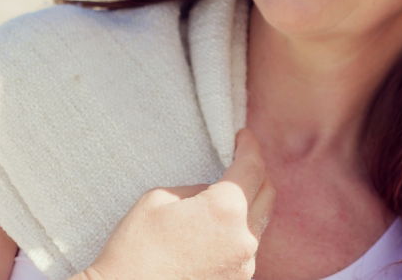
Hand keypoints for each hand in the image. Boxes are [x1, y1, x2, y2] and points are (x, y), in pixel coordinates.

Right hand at [78, 129, 274, 279]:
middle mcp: (244, 238)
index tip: (243, 136)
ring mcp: (244, 265)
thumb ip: (196, 189)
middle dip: (256, 171)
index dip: (249, 146)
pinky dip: (240, 229)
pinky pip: (247, 246)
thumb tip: (211, 193)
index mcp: (226, 209)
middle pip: (267, 192)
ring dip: (249, 202)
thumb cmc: (134, 250)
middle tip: (239, 160)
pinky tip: (220, 226)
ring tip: (228, 193)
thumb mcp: (159, 199)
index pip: (253, 166)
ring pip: (259, 221)